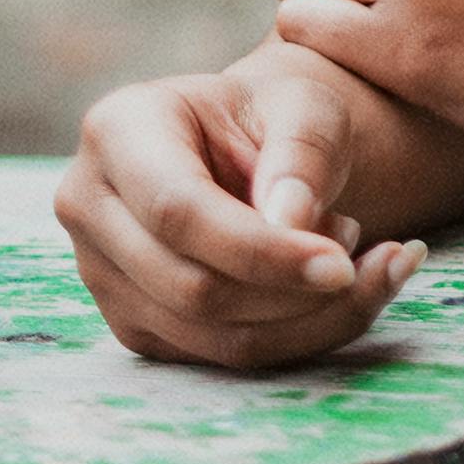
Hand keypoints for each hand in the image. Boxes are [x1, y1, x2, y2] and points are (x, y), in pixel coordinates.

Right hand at [56, 46, 427, 370]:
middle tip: (374, 259)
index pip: (178, 211)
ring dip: (306, 320)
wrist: (252, 146)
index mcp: (117, 130)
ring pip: (209, 337)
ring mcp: (101, 274)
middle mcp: (89, 205)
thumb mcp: (304, 104)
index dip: (261, 250)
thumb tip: (290, 225)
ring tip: (362, 263)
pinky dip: (296, 337)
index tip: (342, 264)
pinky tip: (340, 294)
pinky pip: (219, 358)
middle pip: (189, 286)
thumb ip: (300, 153)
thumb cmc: (274, 114)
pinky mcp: (134, 324)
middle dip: (294, 292)